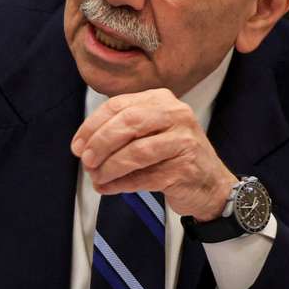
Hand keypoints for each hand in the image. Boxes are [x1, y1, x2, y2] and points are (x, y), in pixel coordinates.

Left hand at [70, 88, 235, 220]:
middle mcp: (176, 114)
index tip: (77, 145)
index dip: (92, 126)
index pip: (118, 106)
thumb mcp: (149, 132)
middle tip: (86, 161)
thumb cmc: (172, 156)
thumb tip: (82, 145)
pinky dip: (121, 184)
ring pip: (136, 152)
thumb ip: (120, 131)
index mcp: (161, 99)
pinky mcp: (186, 168)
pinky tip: (109, 188)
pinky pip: (145, 177)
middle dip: (100, 144)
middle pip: (127, 123)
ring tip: (97, 178)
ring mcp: (184, 140)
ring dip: (109, 167)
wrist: (211, 185)